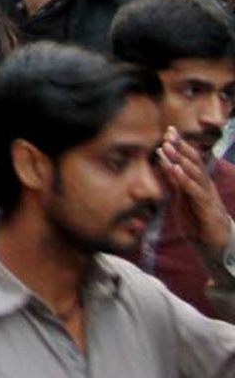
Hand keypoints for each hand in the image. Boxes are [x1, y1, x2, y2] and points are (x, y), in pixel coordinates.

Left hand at [161, 129, 232, 257]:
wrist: (214, 247)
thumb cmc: (197, 222)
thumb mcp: (181, 199)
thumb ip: (174, 182)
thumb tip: (163, 162)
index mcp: (199, 184)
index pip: (190, 161)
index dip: (181, 146)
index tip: (169, 130)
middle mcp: (205, 187)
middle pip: (194, 164)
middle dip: (181, 147)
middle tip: (168, 133)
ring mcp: (208, 197)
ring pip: (196, 174)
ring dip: (181, 159)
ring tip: (168, 146)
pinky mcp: (208, 210)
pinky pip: (196, 192)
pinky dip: (185, 179)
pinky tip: (176, 169)